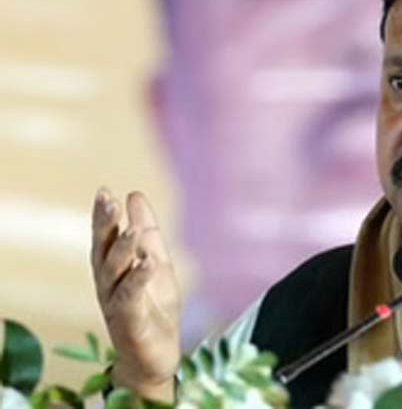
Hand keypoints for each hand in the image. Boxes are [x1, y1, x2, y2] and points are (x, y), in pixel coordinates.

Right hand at [90, 188, 180, 402]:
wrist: (158, 353)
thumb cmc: (153, 305)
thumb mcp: (156, 261)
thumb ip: (147, 232)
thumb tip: (135, 194)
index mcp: (112, 269)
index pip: (104, 238)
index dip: (103, 216)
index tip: (104, 191)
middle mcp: (108, 284)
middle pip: (103, 252)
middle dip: (104, 227)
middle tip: (108, 201)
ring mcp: (116, 303)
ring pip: (114, 274)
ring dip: (122, 251)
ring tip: (132, 230)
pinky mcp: (130, 322)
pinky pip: (131, 299)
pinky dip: (139, 280)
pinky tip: (149, 263)